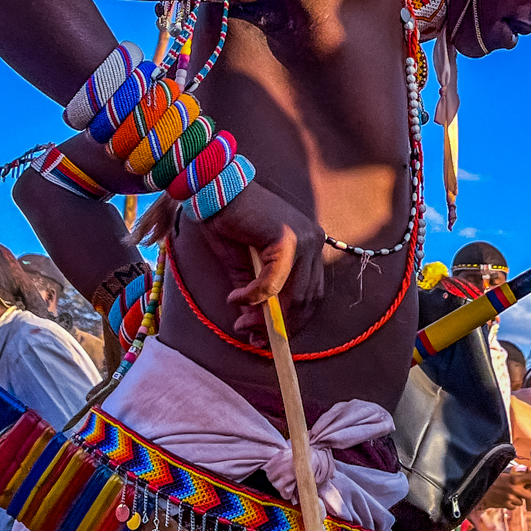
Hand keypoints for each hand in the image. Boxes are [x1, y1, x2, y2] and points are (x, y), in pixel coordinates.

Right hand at [203, 182, 325, 339]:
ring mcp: (304, 239)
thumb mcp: (245, 267)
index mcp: (309, 246)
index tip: (268, 340)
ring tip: (242, 324)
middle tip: (252, 338)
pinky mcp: (287, 239)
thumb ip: (255, 294)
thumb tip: (255, 327)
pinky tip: (236, 298)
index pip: (312, 294)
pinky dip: (254, 296)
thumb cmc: (231, 223)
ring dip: (266, 316)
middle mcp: (313, 242)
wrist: (217, 191)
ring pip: (294, 295)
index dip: (293, 322)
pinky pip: (274, 282)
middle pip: (307, 298)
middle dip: (280, 326)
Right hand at [480, 468, 530, 510]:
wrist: (481, 491)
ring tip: (509, 494)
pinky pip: (514, 506)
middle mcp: (514, 489)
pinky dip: (511, 504)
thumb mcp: (505, 473)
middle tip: (521, 490)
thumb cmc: (493, 480)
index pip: (530, 478)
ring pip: (521, 502)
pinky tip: (505, 498)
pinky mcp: (506, 505)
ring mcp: (510, 498)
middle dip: (526, 493)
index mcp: (514, 479)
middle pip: (529, 495)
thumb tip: (530, 470)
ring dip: (518, 499)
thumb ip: (517, 473)